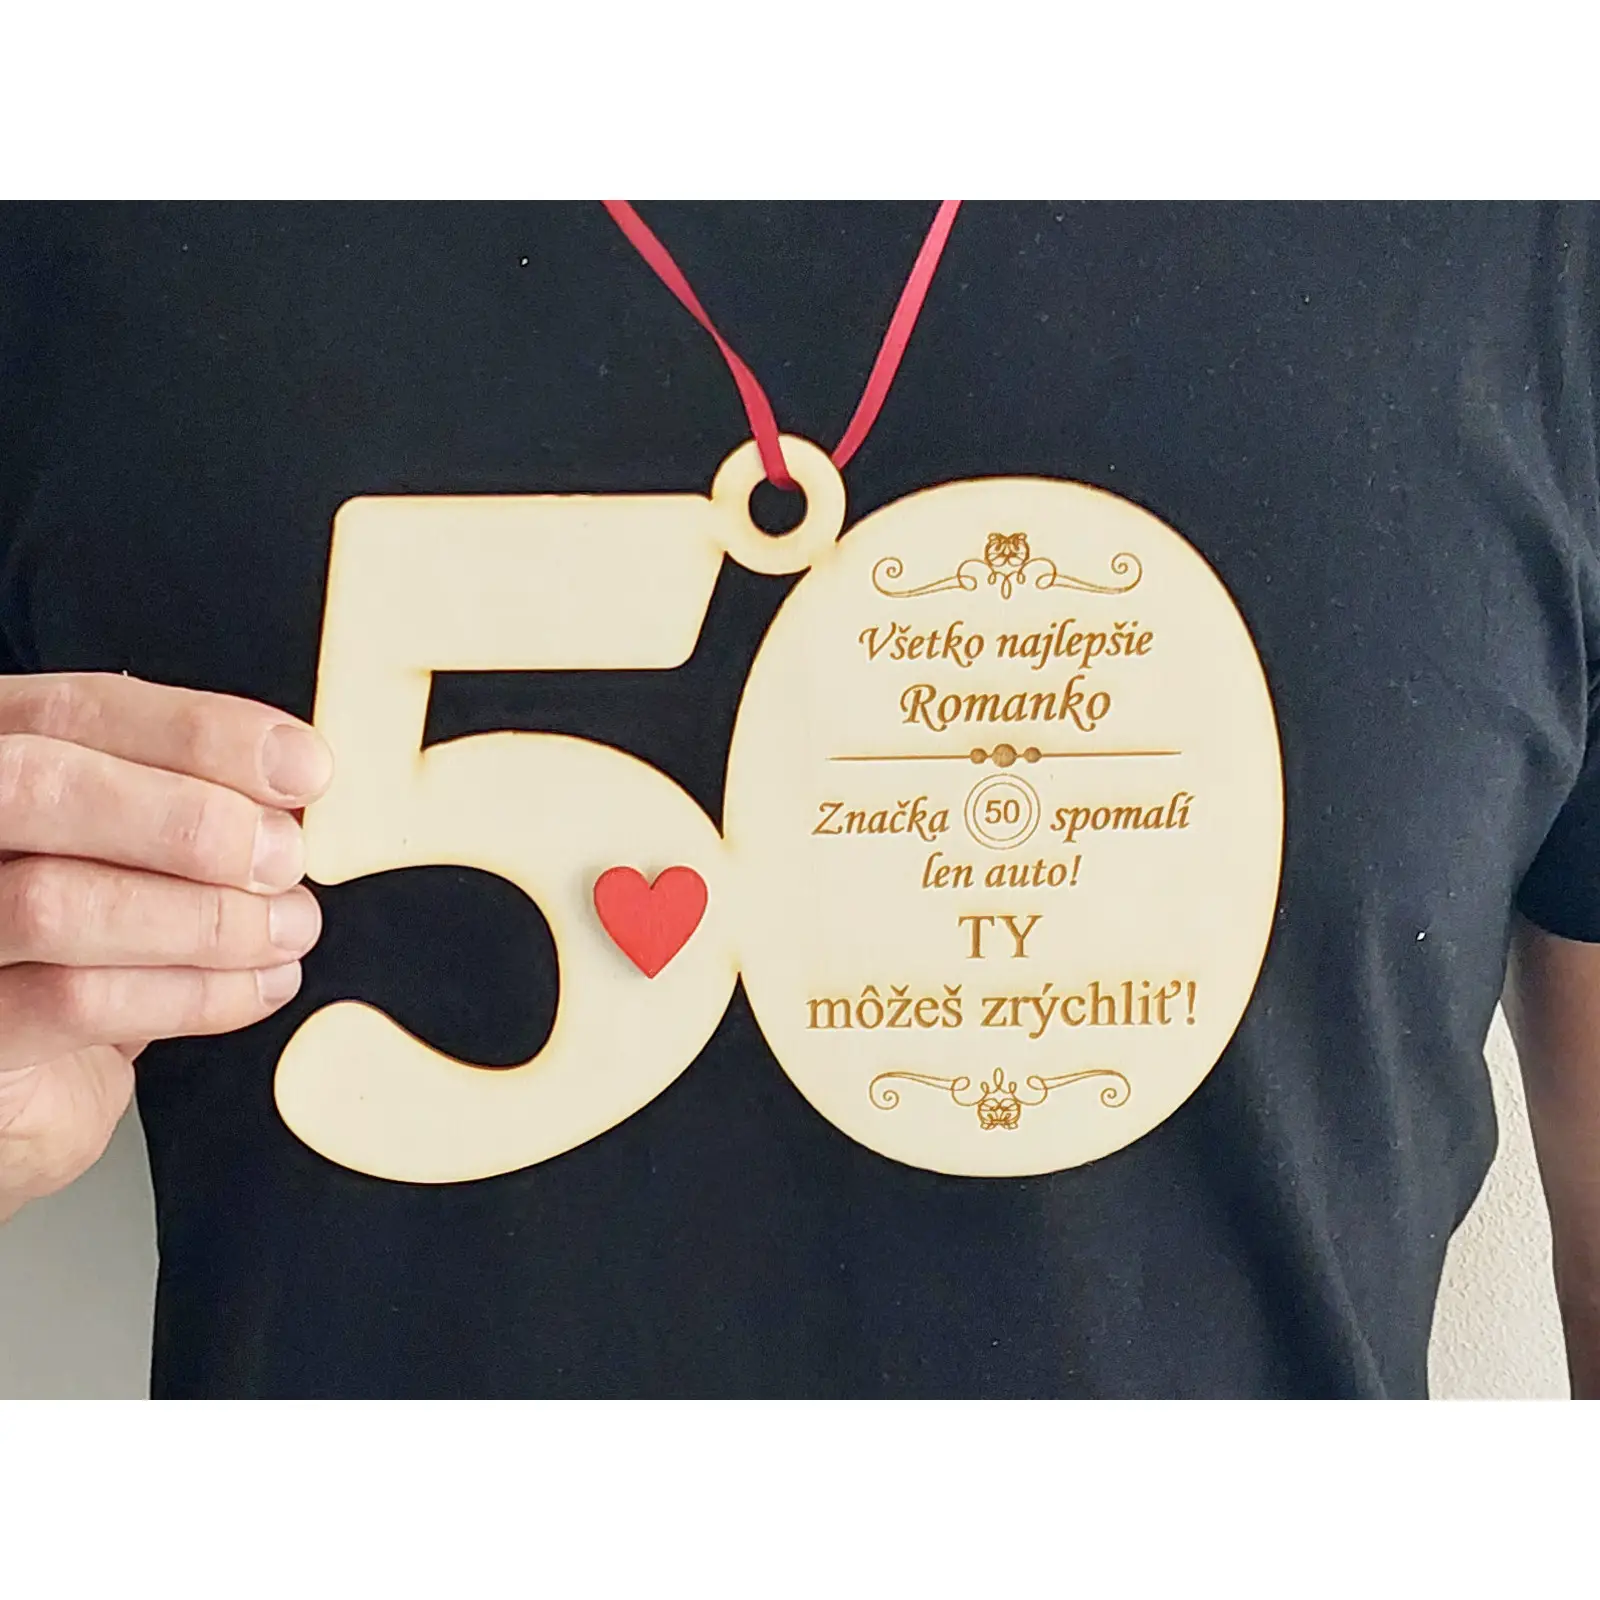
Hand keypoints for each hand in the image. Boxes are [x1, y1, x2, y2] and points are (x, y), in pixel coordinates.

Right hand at [0, 673, 331, 1221]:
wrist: (32, 1081)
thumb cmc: (94, 945)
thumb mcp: (143, 852)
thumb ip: (194, 801)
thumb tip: (292, 781)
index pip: (75, 711)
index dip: (198, 732)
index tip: (303, 768)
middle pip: (40, 787)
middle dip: (188, 821)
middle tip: (284, 858)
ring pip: (55, 900)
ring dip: (207, 918)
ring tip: (288, 930)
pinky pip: (74, 1001)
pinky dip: (192, 992)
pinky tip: (256, 985)